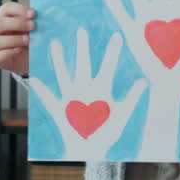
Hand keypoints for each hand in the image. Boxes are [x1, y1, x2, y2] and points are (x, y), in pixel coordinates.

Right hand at [0, 2, 33, 76]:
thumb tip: (39, 15)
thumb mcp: (30, 28)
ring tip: (28, 40)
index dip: (19, 9)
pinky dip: (10, 52)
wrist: (29, 59)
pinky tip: (19, 50)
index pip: (6, 8)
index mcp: (2, 18)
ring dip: (15, 39)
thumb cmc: (27, 41)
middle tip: (33, 26)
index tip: (33, 14)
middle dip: (18, 23)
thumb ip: (31, 20)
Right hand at [25, 27, 146, 158]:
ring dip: (59, 61)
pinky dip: (42, 90)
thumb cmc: (107, 132)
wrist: (92, 149)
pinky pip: (49, 99)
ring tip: (55, 43)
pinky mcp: (60, 110)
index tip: (117, 35)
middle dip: (82, 48)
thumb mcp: (122, 115)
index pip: (108, 66)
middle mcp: (85, 89)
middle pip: (83, 64)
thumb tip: (143, 82)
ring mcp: (71, 98)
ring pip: (64, 75)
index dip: (112, 51)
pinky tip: (35, 79)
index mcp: (102, 89)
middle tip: (81, 30)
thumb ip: (132, 98)